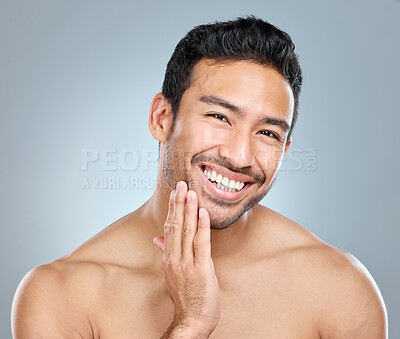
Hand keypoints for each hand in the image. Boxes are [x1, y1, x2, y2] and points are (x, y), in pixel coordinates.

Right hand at [153, 181, 220, 336]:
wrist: (191, 320)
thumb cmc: (186, 297)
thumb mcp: (172, 274)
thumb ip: (166, 253)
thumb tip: (157, 239)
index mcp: (168, 258)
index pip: (169, 227)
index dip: (172, 208)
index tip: (175, 192)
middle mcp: (174, 258)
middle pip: (175, 225)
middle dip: (179, 203)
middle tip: (182, 183)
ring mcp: (186, 263)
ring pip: (186, 231)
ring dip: (189, 209)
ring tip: (191, 191)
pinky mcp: (200, 269)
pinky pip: (201, 244)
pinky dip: (202, 226)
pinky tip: (203, 212)